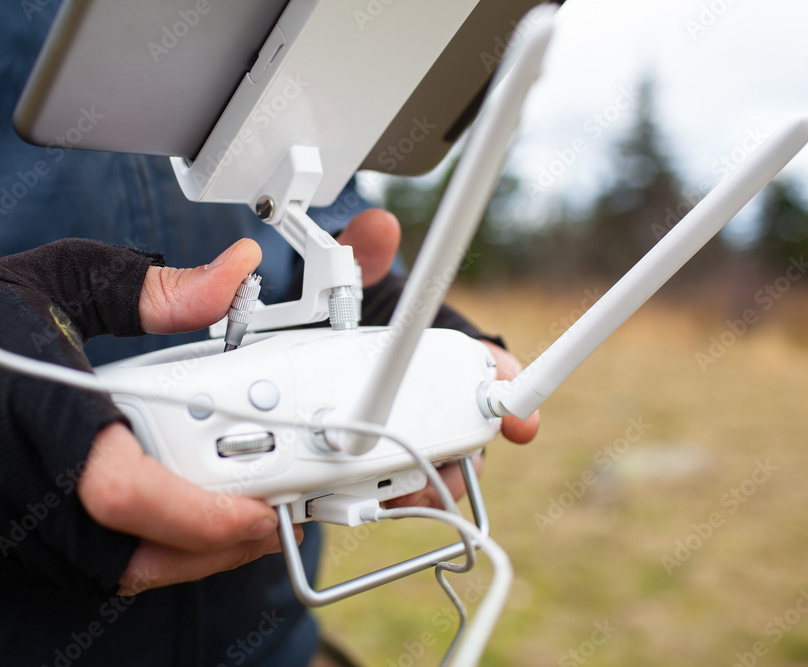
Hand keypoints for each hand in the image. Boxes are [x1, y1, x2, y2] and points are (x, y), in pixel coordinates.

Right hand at [0, 238, 293, 593]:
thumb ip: (157, 289)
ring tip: (245, 520)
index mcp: (38, 414)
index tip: (259, 505)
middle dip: (221, 542)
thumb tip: (235, 274)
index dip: (198, 511)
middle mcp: (24, 487)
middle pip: (137, 551)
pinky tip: (189, 528)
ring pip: (125, 572)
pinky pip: (101, 572)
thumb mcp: (63, 279)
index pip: (121, 489)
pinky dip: (156, 557)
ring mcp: (15, 529)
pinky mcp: (14, 549)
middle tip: (275, 512)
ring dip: (195, 555)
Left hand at [336, 209, 539, 509]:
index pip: (492, 366)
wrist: (318, 355)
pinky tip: (378, 499)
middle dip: (467, 452)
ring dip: (430, 481)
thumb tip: (377, 224)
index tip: (524, 410)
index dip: (510, 384)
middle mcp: (439, 396)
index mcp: (444, 353)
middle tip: (456, 464)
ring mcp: (416, 432)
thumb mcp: (352, 287)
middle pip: (472, 431)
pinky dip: (395, 494)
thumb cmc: (349, 319)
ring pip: (441, 466)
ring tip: (406, 491)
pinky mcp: (386, 460)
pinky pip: (403, 485)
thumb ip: (363, 256)